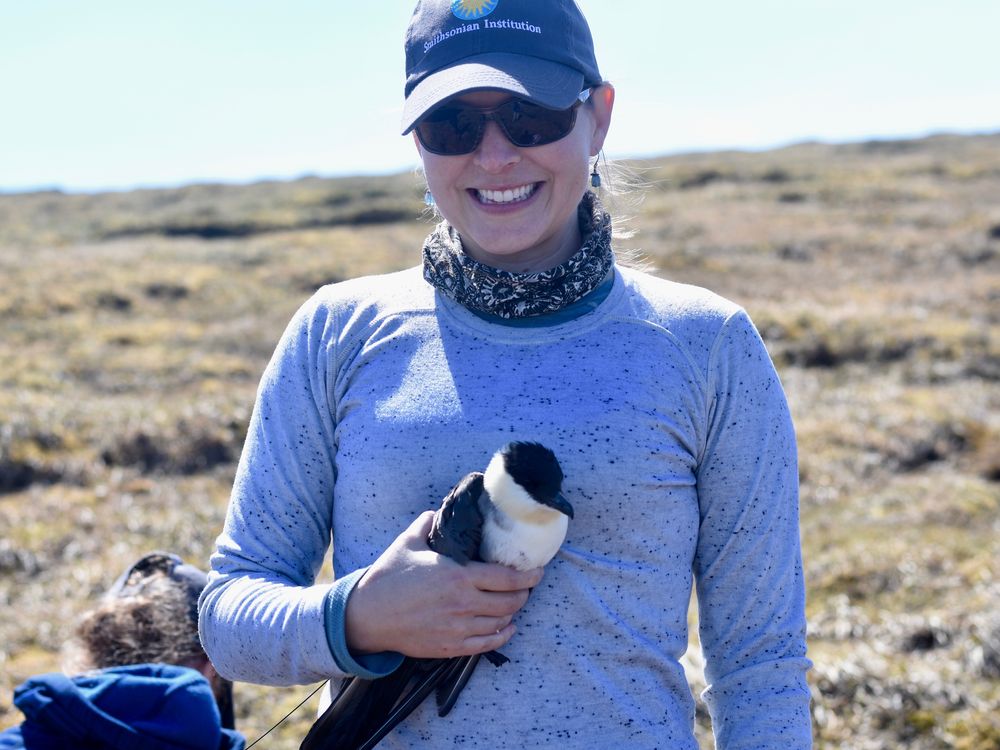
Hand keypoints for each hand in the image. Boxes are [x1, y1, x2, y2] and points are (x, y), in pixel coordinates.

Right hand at [344, 511, 542, 658]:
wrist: (367, 615)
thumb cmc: (388, 577)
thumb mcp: (408, 542)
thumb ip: (427, 524)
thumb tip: (437, 512)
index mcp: (458, 576)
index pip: (507, 578)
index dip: (528, 576)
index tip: (537, 571)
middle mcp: (463, 603)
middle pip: (511, 602)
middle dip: (524, 593)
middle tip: (526, 586)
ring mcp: (458, 628)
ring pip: (501, 622)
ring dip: (513, 612)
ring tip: (515, 602)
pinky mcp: (450, 646)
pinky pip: (487, 644)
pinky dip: (502, 636)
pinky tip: (507, 628)